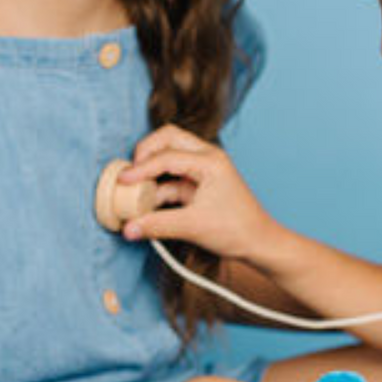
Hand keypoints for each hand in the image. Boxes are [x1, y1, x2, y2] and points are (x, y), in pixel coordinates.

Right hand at [119, 125, 278, 260]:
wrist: (259, 243)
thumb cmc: (237, 230)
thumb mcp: (193, 227)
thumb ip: (157, 225)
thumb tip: (128, 228)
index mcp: (210, 161)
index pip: (167, 156)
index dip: (141, 168)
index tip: (123, 181)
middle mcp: (207, 158)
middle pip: (168, 138)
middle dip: (145, 153)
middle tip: (130, 173)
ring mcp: (202, 170)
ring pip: (169, 156)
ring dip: (150, 171)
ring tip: (134, 192)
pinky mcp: (198, 185)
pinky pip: (171, 178)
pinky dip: (157, 188)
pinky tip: (146, 205)